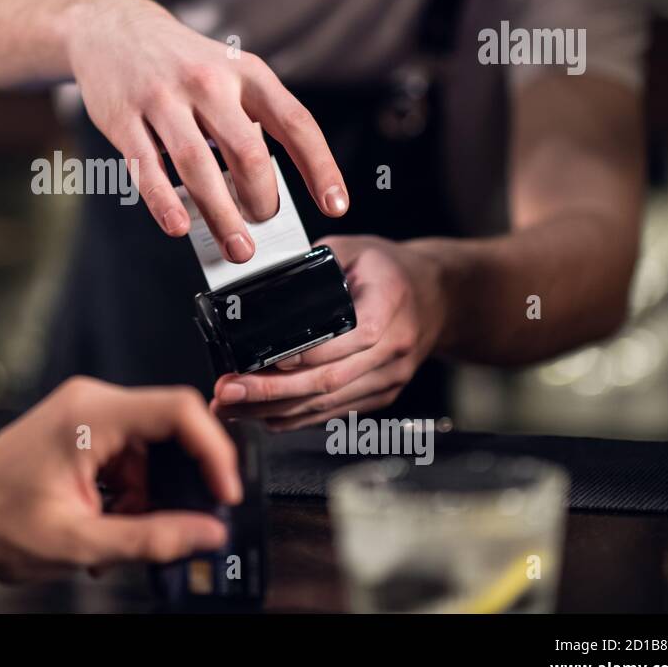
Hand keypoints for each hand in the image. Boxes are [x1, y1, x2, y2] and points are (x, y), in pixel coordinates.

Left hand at [0, 377, 241, 581]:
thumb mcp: (78, 542)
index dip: (214, 450)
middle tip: (178, 529)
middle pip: (170, 434)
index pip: (180, 410)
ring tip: (117, 541)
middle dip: (177, 487)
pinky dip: (127, 496)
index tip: (224, 492)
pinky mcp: (80, 434)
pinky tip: (105, 528)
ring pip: (150, 454)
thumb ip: (150, 539)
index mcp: (92, 415)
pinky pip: (127, 460)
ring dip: (146, 500)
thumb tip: (208, 533)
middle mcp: (92, 404)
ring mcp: (85, 416)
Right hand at [66, 4, 347, 263]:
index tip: (334, 204)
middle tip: (263, 225)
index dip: (320, 167)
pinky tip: (178, 226)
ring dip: (221, 214)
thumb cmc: (179, 62)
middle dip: (262, 201)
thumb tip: (262, 190)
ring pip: (198, 166)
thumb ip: (248, 120)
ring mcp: (162, 99)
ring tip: (236, 247)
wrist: (112, 27)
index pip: (295, 123)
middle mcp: (207, 81)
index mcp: (245, 72)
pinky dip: (165, 202)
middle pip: (247, 152)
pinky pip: (147, 168)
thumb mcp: (227, 72)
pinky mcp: (123, 118)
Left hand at [210, 235, 447, 431]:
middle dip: (272, 391)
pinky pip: (334, 412)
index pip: (351, 337)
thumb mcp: (354, 249)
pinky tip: (259, 416)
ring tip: (229, 409)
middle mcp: (393, 348)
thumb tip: (263, 280)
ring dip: (273, 410)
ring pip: (327, 402)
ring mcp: (389, 377)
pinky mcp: (381, 395)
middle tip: (227, 391)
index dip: (307, 354)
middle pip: (330, 379)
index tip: (265, 360)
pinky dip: (295, 417)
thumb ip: (314, 263)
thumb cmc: (390, 270)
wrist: (440, 298)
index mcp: (389, 303)